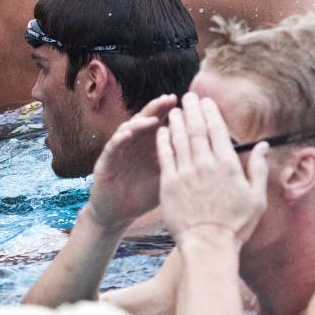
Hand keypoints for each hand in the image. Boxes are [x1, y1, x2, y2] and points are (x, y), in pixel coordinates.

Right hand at [87, 95, 176, 229]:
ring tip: (152, 118)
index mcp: (149, 145)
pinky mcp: (105, 162)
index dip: (172, 111)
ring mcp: (118, 151)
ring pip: (128, 129)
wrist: (118, 215)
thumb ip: (179, 161)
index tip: (188, 103)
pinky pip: (112, 147)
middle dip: (157, 108)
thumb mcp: (165, 176)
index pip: (161, 122)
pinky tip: (127, 134)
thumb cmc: (143, 195)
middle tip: (170, 99)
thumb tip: (209, 153)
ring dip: (139, 123)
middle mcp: (133, 143)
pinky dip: (119, 139)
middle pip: (145, 120)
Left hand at [157, 92, 267, 245]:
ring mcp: (185, 173)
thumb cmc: (236, 225)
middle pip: (196, 129)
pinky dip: (163, 140)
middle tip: (189, 97)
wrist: (208, 245)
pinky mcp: (169, 183)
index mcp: (228, 165)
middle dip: (192, 109)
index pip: (218, 130)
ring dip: (176, 121)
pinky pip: (165, 155)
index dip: (211, 112)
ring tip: (175, 110)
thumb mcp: (256, 198)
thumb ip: (259, 168)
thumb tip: (264, 146)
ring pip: (179, 138)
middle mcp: (205, 164)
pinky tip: (162, 131)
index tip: (207, 102)